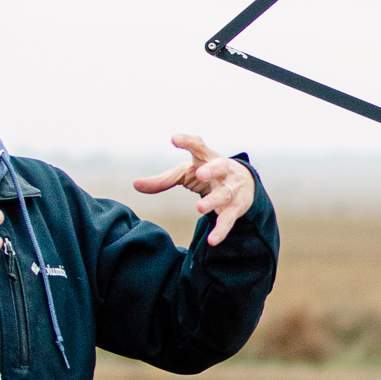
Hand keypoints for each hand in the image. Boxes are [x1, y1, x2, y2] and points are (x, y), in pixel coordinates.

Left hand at [132, 134, 253, 246]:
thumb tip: (135, 184)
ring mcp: (232, 188)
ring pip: (224, 194)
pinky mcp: (236, 207)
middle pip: (219, 166)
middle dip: (211, 170)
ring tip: (199, 207)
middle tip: (200, 174)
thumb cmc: (207, 174)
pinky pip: (229, 219)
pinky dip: (221, 230)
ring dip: (213, 200)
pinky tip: (212, 240)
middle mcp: (223, 170)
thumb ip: (163, 179)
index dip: (188, 141)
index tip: (174, 139)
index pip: (199, 145)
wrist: (245, 185)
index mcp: (208, 157)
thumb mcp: (186, 173)